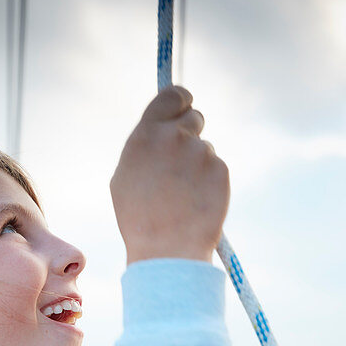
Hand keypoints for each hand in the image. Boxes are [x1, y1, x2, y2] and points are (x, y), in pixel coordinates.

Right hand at [110, 86, 228, 263]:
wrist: (166, 250)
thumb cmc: (140, 218)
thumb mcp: (125, 175)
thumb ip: (144, 144)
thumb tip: (159, 126)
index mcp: (146, 135)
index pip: (173, 95)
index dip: (182, 100)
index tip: (186, 106)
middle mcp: (174, 137)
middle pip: (195, 118)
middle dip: (191, 135)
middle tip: (183, 164)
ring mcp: (200, 152)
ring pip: (206, 148)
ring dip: (199, 165)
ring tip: (184, 195)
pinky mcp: (220, 169)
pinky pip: (217, 168)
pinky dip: (211, 182)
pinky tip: (197, 201)